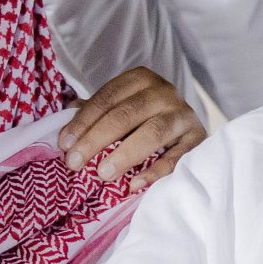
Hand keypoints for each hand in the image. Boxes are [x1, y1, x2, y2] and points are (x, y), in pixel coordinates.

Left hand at [61, 67, 205, 189]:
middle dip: (97, 139)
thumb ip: (93, 115)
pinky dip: (156, 171)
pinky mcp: (198, 139)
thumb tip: (64, 133)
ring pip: (153, 132)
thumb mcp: (118, 109)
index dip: (83, 121)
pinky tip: (134, 184)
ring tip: (103, 174)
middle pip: (127, 114)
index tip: (64, 145)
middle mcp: (164, 92)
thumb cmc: (141, 119)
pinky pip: (178, 156)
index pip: (107, 98)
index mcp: (140, 79)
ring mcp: (183, 114)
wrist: (183, 126)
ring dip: (125, 154)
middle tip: (74, 163)